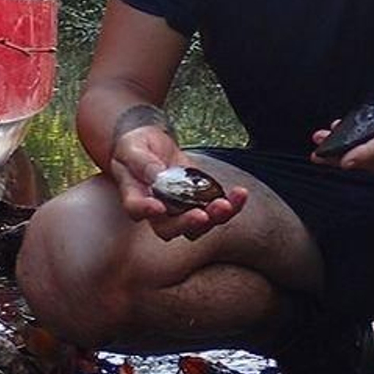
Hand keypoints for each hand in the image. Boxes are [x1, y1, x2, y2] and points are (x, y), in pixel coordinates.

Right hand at [108, 123, 246, 240]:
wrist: (154, 145)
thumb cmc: (137, 147)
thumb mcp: (133, 147)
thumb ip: (142, 162)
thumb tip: (157, 175)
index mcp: (135, 196)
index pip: (136, 209)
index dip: (146, 210)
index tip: (158, 207)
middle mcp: (157, 211)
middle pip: (169, 228)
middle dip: (187, 223)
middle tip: (202, 215)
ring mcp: (179, 209)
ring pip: (196, 226)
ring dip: (214, 219)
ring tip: (226, 205)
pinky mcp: (199, 201)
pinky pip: (215, 210)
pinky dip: (231, 205)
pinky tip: (239, 194)